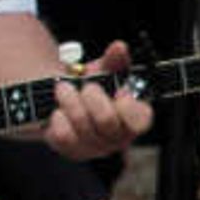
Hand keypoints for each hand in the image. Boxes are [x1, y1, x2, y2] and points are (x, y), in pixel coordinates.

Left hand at [38, 42, 149, 162]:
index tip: (119, 90)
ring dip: (70, 100)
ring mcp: (96, 147)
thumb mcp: (103, 70)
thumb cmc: (91, 85)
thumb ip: (114, 60)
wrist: (64, 98)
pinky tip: (58, 111)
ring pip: (82, 126)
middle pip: (107, 121)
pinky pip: (63, 135)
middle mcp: (118, 136)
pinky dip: (58, 117)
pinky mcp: (73, 151)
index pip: (141, 120)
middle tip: (85, 86)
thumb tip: (119, 47)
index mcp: (133, 117)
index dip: (128, 106)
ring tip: (63, 88)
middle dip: (92, 96)